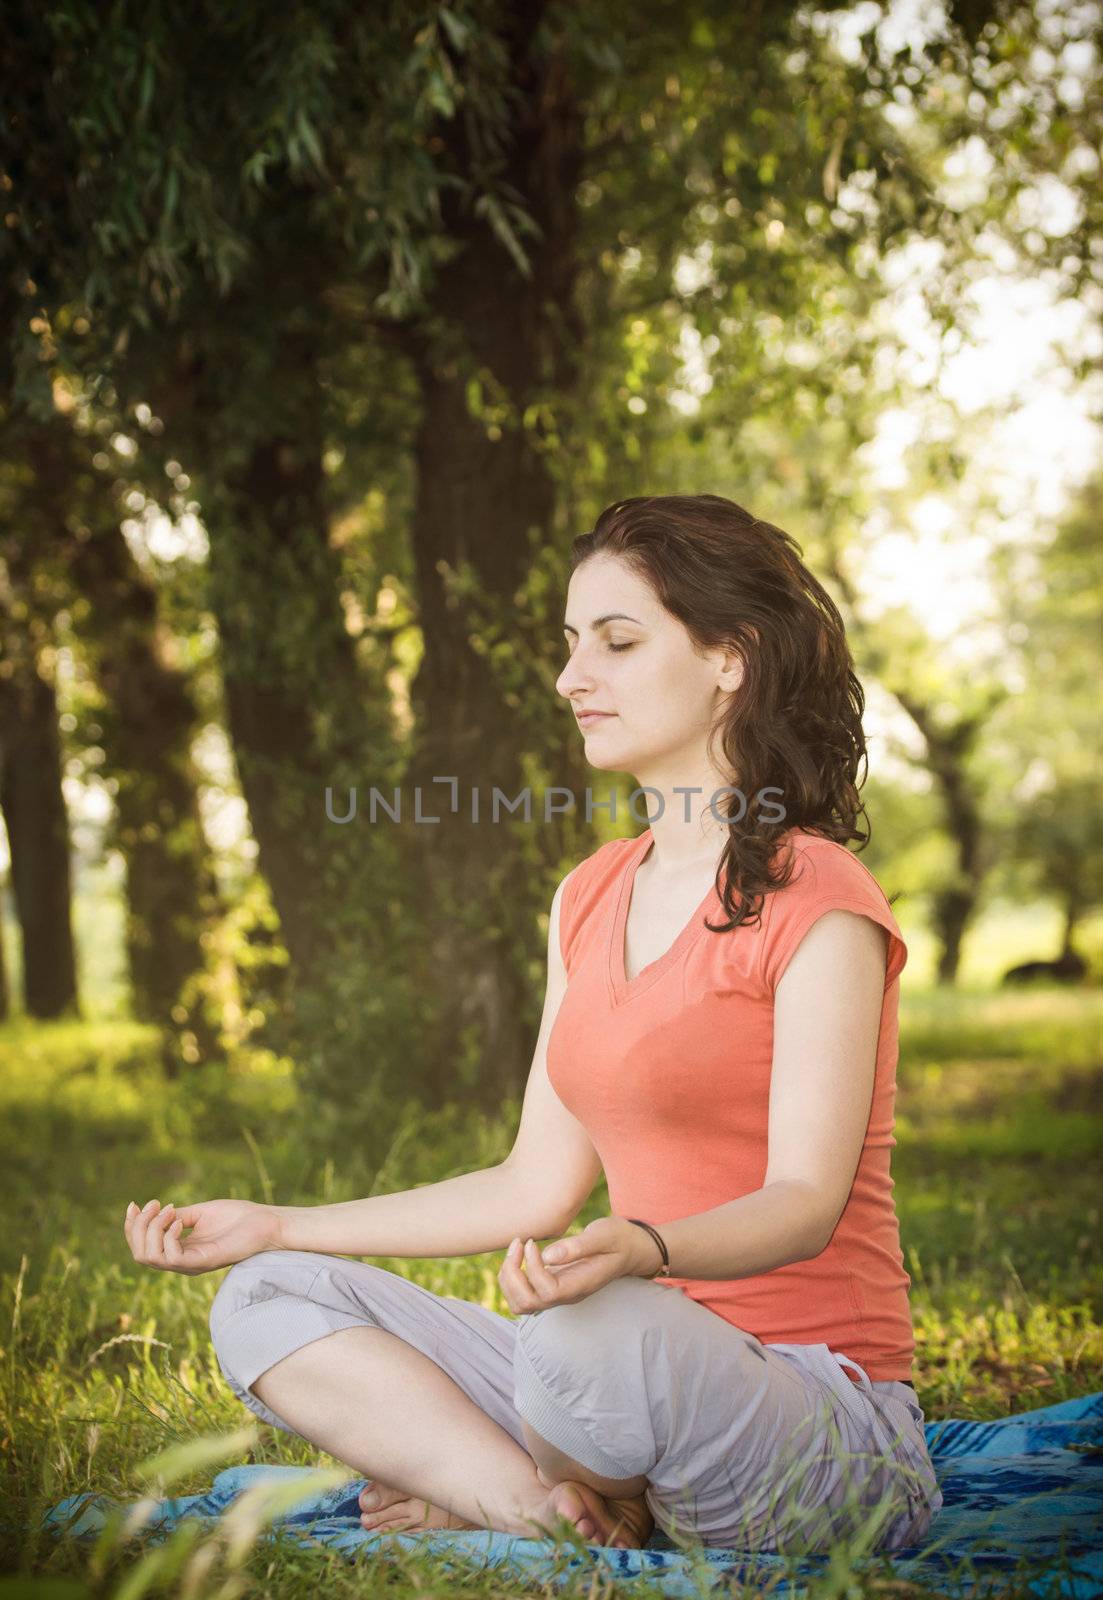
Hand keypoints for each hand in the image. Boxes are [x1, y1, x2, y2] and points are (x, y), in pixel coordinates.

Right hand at [123, 1197, 280, 1275]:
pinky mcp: (203, 1262)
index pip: (142, 1247)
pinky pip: (171, 1257)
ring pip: (150, 1257)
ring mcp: (191, 1264)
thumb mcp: (200, 1213)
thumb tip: (154, 1213)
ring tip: (168, 1211)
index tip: (135, 1204)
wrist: (265, 1222)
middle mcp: (181, 1261)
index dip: (132, 1227)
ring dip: (151, 1229)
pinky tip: (180, 1220)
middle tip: (153, 1204)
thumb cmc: (238, 1217)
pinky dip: (168, 1236)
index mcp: (179, 1250)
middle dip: (138, 1227)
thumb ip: (177, 1216)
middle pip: (140, 1254)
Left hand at [498, 1217, 660, 1312]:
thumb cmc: (618, 1239)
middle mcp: (566, 1295)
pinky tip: (520, 1254)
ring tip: (515, 1249)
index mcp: (579, 1285)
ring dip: (509, 1278)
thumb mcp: (603, 1235)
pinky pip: (522, 1296)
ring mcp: (558, 1294)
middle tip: (518, 1243)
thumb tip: (547, 1256)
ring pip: (520, 1304)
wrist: (631, 1249)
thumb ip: (578, 1246)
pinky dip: (512, 1278)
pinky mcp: (552, 1287)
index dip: (532, 1268)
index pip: (546, 1291)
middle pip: (526, 1303)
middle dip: (513, 1274)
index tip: (532, 1242)